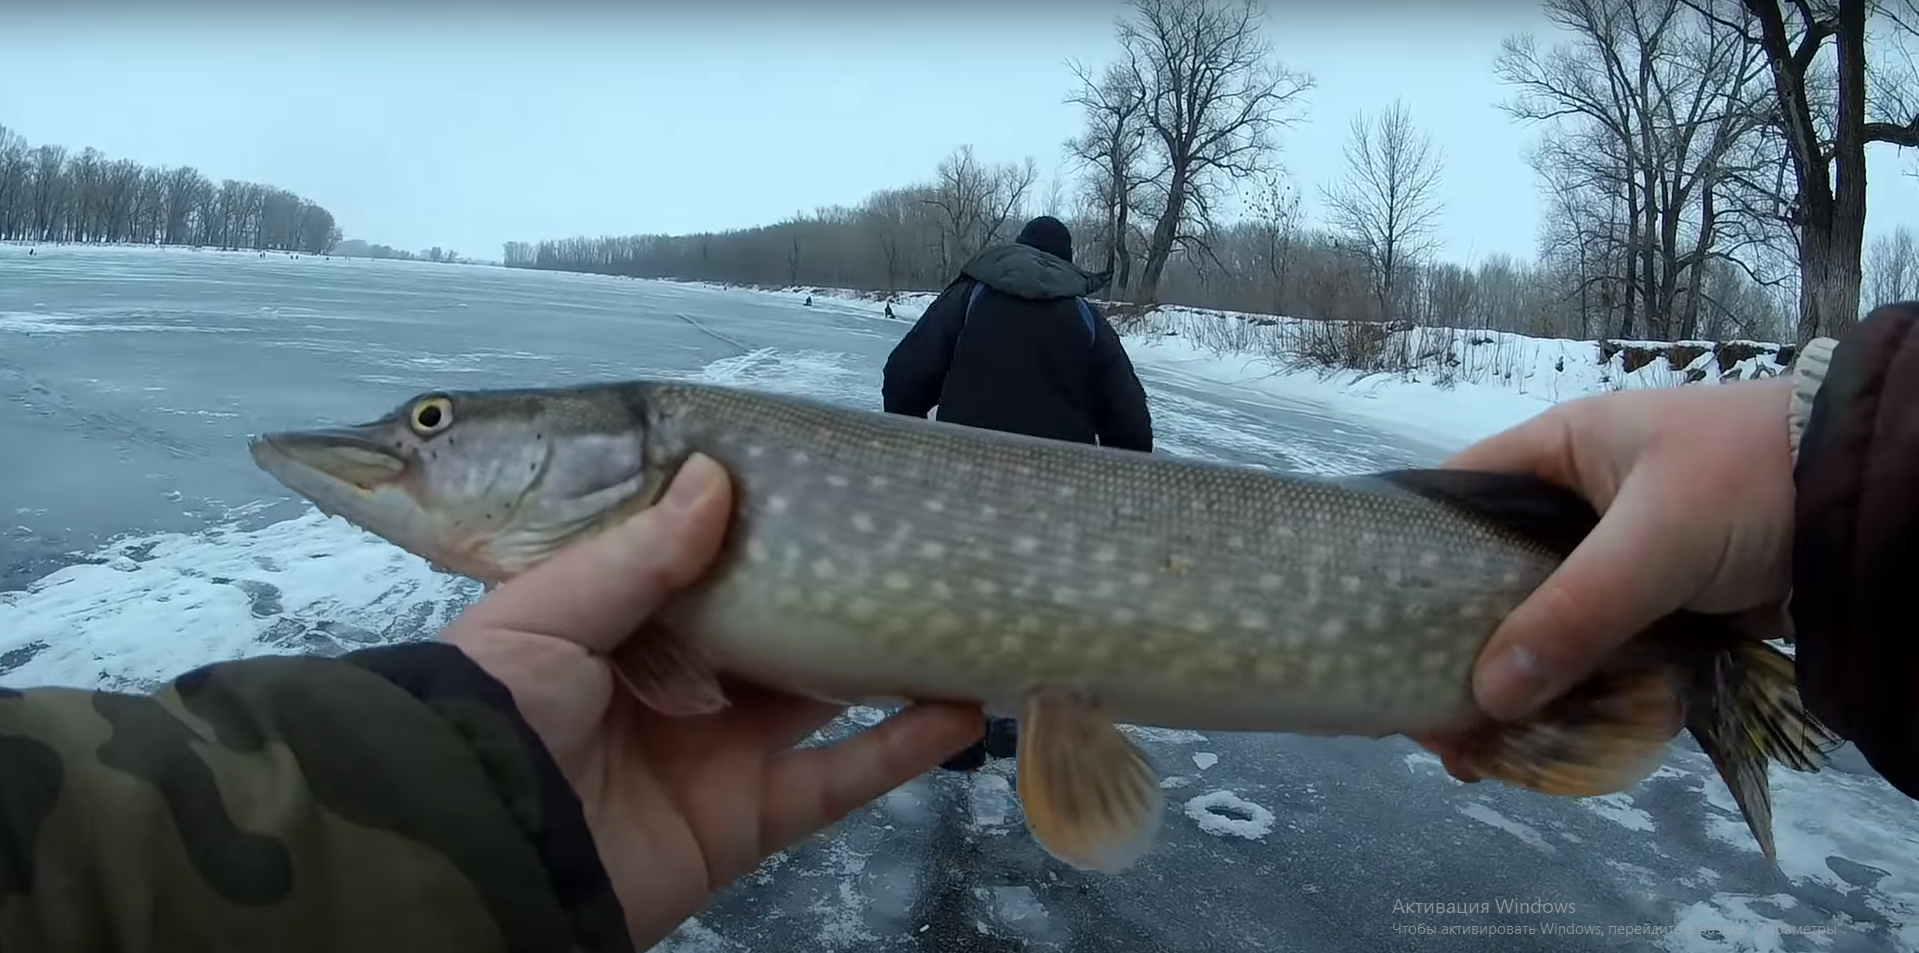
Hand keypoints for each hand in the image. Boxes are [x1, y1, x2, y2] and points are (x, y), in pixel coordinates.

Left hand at [438, 453, 985, 944]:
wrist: (477, 854)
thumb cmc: (491, 715)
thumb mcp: (541, 613)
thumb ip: (634, 551)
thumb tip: (716, 476)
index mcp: (608, 623)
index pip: (690, 562)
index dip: (743, 521)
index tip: (808, 475)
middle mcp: (668, 681)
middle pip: (767, 622)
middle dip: (827, 581)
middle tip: (897, 531)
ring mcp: (712, 751)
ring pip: (817, 694)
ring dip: (884, 658)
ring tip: (950, 604)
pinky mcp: (747, 819)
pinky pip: (839, 782)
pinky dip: (902, 749)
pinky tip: (962, 704)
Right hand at [1419, 378, 1797, 779]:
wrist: (1869, 501)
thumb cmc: (1749, 481)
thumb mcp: (1654, 540)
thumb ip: (1572, 615)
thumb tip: (1486, 697)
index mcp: (1556, 454)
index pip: (1454, 501)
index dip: (1413, 563)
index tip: (1382, 632)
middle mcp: (1573, 507)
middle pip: (1490, 582)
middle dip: (1460, 651)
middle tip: (1430, 717)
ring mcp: (1617, 561)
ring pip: (1542, 627)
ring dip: (1513, 685)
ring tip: (1476, 750)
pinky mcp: (1659, 609)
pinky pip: (1596, 656)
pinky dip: (1571, 695)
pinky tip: (1539, 741)